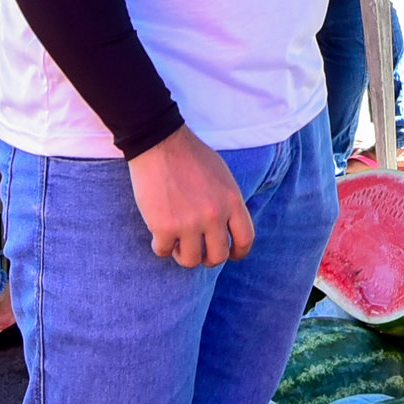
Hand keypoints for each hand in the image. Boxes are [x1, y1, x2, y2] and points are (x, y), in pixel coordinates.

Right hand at [126, 126, 254, 267]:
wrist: (160, 143)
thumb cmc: (191, 156)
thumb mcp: (223, 177)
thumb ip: (228, 203)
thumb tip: (227, 228)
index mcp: (232, 201)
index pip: (245, 239)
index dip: (238, 253)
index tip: (230, 255)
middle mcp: (214, 216)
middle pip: (217, 256)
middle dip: (208, 258)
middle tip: (199, 251)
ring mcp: (189, 223)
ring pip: (190, 260)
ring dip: (183, 254)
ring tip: (177, 242)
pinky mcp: (164, 227)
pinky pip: (164, 251)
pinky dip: (161, 246)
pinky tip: (159, 234)